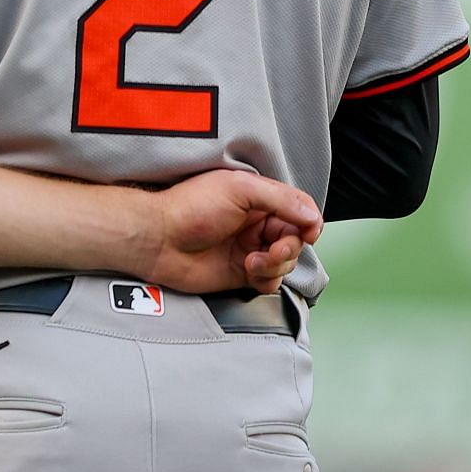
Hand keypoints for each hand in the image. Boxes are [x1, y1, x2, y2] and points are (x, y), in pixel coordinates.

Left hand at [140, 169, 322, 295]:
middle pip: (295, 239)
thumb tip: (312, 214)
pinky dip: (267, 280)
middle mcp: (255, 223)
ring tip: (252, 261)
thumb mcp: (238, 189)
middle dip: (289, 248)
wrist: (158, 240)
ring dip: (276, 265)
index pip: (298, 209)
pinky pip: (270, 281)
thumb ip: (280, 200)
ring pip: (286, 262)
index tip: (309, 233)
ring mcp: (249, 248)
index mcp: (257, 198)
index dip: (309, 222)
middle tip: (273, 250)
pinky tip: (249, 272)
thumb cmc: (188, 208)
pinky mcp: (241, 272)